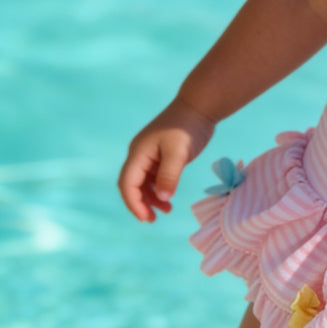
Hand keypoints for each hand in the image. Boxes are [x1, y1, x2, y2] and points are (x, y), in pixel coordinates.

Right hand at [118, 97, 215, 222]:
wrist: (198, 107)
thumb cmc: (187, 127)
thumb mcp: (179, 153)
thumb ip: (170, 175)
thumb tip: (163, 198)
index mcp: (138, 153)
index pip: (128, 183)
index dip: (134, 203)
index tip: (146, 218)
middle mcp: (140, 155)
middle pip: (131, 185)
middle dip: (139, 203)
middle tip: (152, 220)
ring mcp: (149, 155)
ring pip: (143, 183)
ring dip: (150, 198)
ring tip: (166, 211)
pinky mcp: (160, 156)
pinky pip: (153, 177)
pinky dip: (159, 190)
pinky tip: (169, 199)